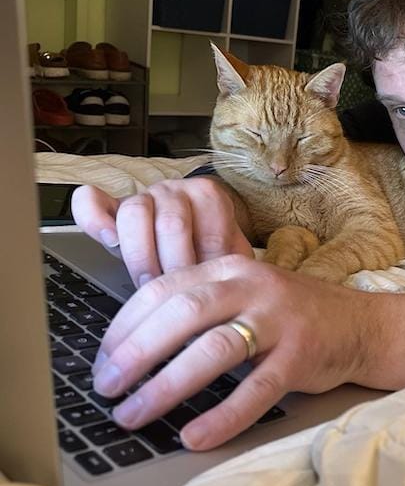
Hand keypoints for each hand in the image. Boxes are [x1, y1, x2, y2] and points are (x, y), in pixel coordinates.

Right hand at [71, 178, 252, 286]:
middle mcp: (175, 190)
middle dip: (175, 267)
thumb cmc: (213, 251)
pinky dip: (95, 219)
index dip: (208, 268)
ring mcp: (142, 196)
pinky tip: (108, 241)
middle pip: (172, 224)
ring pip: (135, 214)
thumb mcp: (230, 256)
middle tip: (175, 294)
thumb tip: (222, 292)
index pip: (210, 232)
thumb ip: (230, 265)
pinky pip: (92, 202)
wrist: (200, 238)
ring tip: (148, 283)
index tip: (205, 290)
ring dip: (141, 256)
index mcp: (209, 197)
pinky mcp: (111, 207)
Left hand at [91, 254, 367, 449]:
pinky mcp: (301, 355)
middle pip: (182, 313)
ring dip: (165, 385)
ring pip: (213, 349)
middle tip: (106, 387)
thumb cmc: (294, 318)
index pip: (163, 289)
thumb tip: (133, 347)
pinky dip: (222, 416)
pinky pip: (256, 389)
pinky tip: (194, 436)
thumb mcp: (246, 298)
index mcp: (230, 269)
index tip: (101, 360)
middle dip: (135, 353)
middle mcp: (253, 287)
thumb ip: (201, 309)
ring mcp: (279, 320)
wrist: (363, 326)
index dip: (124, 326)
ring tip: (134, 413)